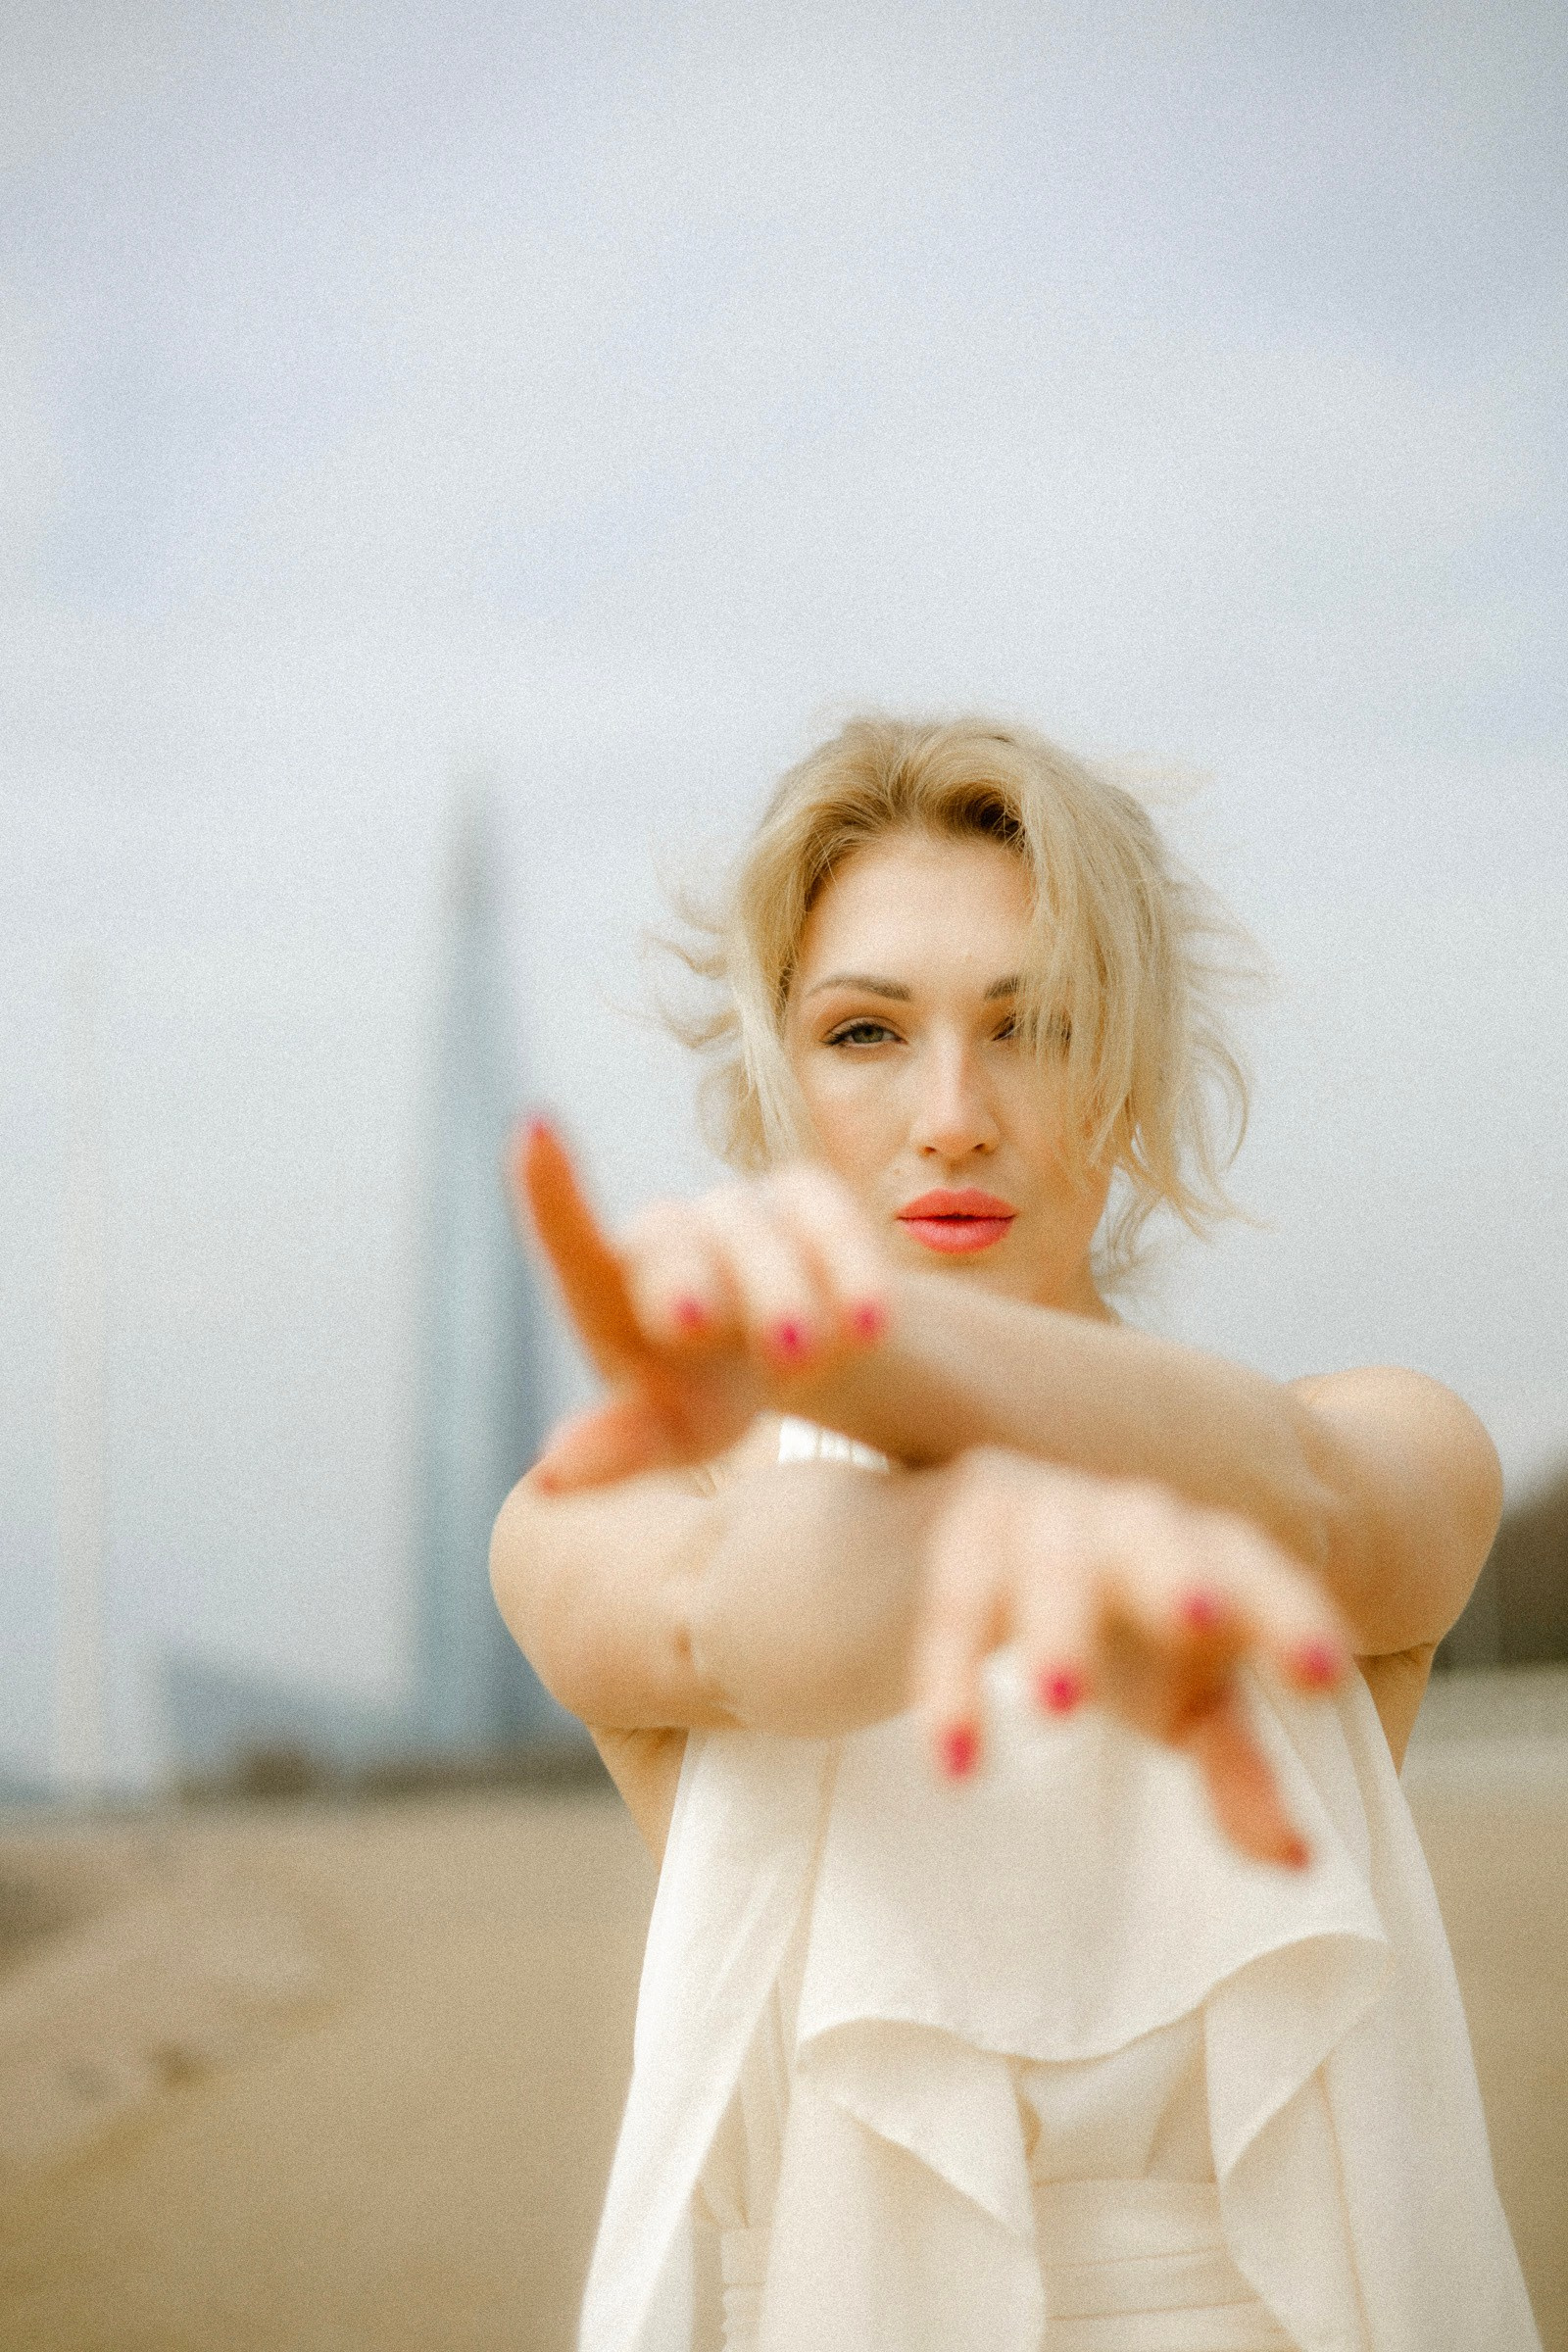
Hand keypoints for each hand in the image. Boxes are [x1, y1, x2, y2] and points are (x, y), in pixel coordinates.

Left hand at [511, 1118, 891, 1489]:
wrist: (794, 1357)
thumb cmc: (701, 1396)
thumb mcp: (668, 1434)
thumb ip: (615, 1448)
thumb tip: (550, 1478)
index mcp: (609, 1290)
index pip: (572, 1241)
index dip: (552, 1193)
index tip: (534, 1133)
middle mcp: (668, 1238)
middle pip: (667, 1243)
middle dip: (679, 1277)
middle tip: (690, 1327)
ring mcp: (739, 1213)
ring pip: (751, 1233)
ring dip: (775, 1290)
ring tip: (800, 1357)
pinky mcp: (809, 1201)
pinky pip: (826, 1219)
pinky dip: (846, 1269)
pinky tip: (867, 1325)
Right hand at [916, 1447, 1353, 1867]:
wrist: (982, 1557)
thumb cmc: (1119, 1635)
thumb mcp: (1185, 1705)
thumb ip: (1240, 1771)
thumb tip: (1300, 1861)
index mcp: (1206, 1553)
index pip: (1255, 1569)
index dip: (1290, 1613)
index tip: (1321, 1677)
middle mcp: (1126, 1522)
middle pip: (1153, 1532)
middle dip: (1176, 1574)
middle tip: (1197, 1622)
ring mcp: (1038, 1517)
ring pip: (1049, 1562)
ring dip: (1056, 1627)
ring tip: (1058, 1712)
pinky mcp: (962, 1535)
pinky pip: (954, 1607)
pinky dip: (951, 1682)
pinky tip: (956, 1765)